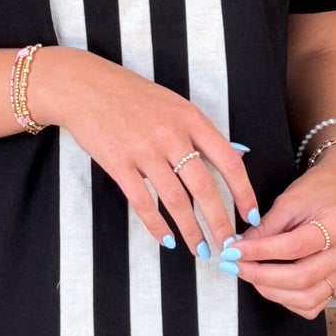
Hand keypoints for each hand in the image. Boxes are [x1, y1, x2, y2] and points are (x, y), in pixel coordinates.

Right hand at [25, 45, 258, 255]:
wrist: (85, 86)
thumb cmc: (132, 95)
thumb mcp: (175, 105)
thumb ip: (202, 133)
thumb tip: (236, 155)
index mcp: (191, 119)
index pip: (229, 162)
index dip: (243, 193)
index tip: (250, 216)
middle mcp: (171, 135)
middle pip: (205, 187)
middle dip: (220, 222)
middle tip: (228, 244)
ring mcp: (144, 150)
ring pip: (175, 200)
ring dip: (191, 230)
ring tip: (199, 249)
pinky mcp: (119, 163)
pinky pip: (143, 202)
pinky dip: (157, 225)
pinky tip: (167, 239)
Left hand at [226, 158, 335, 317]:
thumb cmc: (318, 190)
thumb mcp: (289, 200)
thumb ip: (265, 228)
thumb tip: (238, 250)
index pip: (294, 247)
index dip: (260, 253)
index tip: (233, 252)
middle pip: (302, 278)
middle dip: (262, 276)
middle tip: (237, 266)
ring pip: (307, 298)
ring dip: (272, 291)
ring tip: (251, 274)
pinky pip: (313, 304)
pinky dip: (288, 299)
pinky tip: (272, 284)